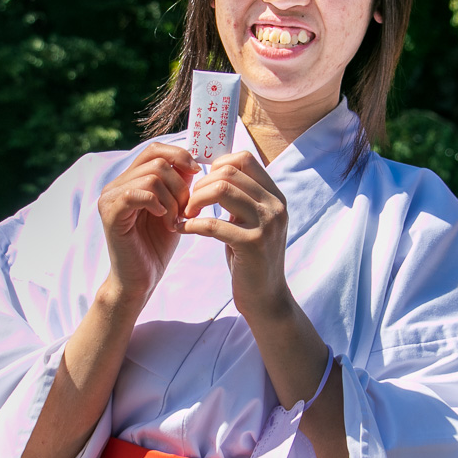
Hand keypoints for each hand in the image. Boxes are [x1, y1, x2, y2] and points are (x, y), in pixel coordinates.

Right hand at [98, 143, 199, 301]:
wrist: (140, 279)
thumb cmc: (156, 246)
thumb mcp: (174, 207)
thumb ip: (178, 183)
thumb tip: (193, 160)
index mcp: (129, 180)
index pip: (154, 149)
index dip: (179, 155)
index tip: (197, 173)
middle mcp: (115, 185)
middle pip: (156, 161)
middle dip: (180, 184)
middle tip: (185, 209)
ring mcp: (110, 198)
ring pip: (151, 177)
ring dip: (172, 199)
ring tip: (174, 220)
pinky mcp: (110, 214)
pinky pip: (138, 194)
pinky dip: (158, 204)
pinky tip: (164, 220)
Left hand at [177, 151, 289, 318]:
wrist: (266, 298)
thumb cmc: (251, 258)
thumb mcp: (251, 222)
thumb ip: (241, 199)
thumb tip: (216, 172)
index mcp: (275, 196)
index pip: (244, 159)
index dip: (217, 165)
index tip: (203, 183)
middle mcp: (275, 206)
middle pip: (229, 171)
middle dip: (201, 184)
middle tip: (189, 203)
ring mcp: (266, 224)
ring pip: (221, 189)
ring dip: (195, 200)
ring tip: (186, 214)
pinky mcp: (252, 244)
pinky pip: (213, 223)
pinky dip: (192, 224)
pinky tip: (183, 229)